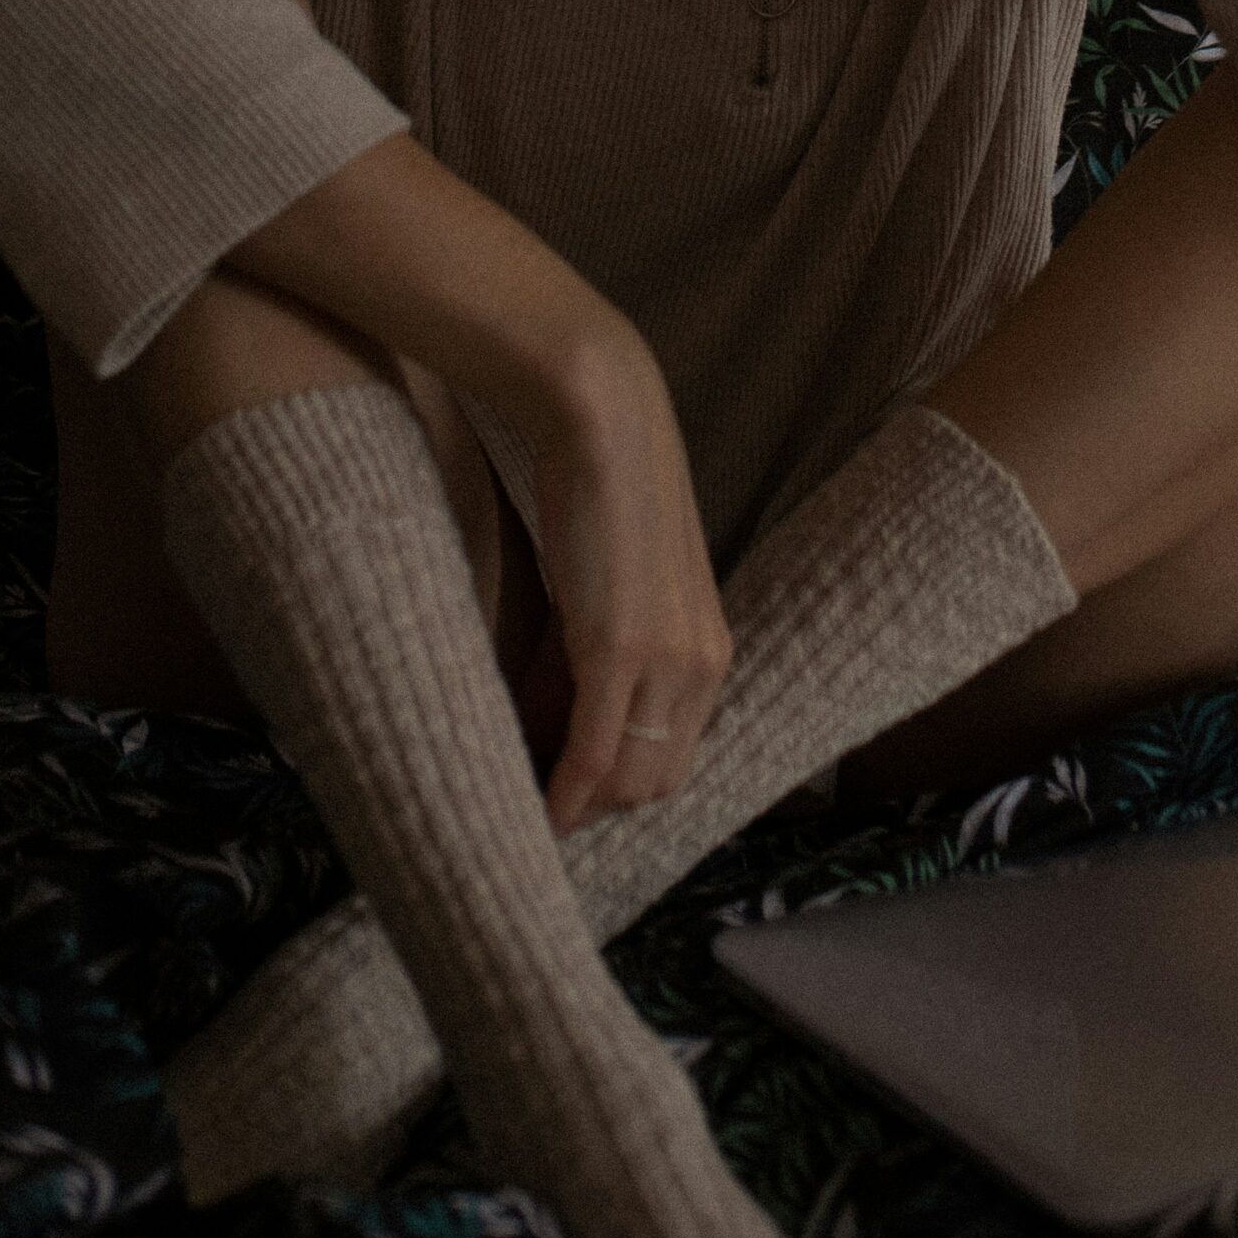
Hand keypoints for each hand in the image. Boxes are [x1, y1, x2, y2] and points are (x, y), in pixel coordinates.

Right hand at [521, 340, 732, 836]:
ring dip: (580, 804)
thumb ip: (591, 657)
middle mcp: (702, 664)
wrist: (601, 422)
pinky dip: (567, 793)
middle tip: (539, 805)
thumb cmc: (598, 495)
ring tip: (528, 806)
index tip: (565, 792)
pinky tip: (540, 814)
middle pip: (656, 780)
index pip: (673, 757)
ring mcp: (667, 660)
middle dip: (600, 807)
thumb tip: (554, 722)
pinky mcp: (619, 649)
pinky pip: (595, 751)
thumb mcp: (608, 592)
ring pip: (629, 778)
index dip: (618, 787)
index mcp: (710, 651)